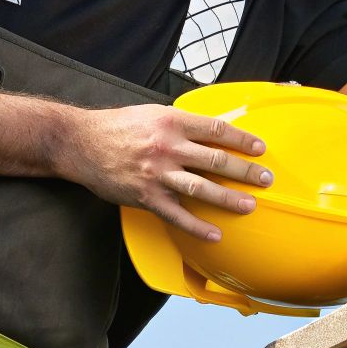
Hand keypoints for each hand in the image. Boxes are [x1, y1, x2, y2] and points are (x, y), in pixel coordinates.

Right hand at [51, 103, 272, 241]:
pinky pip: (177, 215)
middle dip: (246, 170)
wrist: (79, 143)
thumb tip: (213, 130)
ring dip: (229, 198)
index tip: (260, 148)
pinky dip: (197, 226)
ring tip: (250, 205)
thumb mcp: (153, 113)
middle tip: (266, 178)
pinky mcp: (145, 196)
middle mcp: (167, 146)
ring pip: (202, 187)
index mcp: (171, 121)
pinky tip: (215, 234)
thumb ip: (182, 123)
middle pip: (216, 159)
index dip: (242, 139)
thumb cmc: (118, 126)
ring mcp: (157, 173)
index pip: (216, 129)